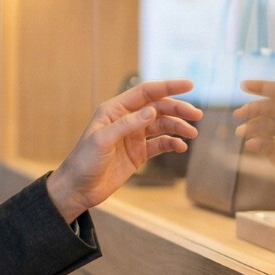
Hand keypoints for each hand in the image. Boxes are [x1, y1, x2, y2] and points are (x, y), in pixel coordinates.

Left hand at [47, 79, 201, 221]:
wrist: (78, 189)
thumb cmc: (84, 161)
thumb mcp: (103, 140)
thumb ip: (127, 124)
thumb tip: (151, 110)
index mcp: (115, 110)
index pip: (146, 93)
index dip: (168, 87)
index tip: (190, 85)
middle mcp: (126, 120)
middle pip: (158, 108)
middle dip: (178, 109)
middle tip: (196, 115)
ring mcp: (133, 137)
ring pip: (161, 125)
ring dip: (178, 127)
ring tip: (192, 133)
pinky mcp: (138, 154)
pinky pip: (159, 144)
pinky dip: (172, 143)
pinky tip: (180, 147)